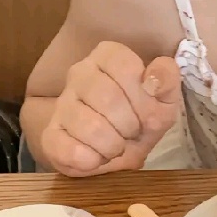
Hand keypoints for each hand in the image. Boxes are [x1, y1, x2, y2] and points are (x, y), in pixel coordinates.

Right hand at [40, 42, 182, 175]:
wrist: (115, 150)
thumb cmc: (140, 117)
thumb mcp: (164, 99)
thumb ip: (166, 80)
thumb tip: (152, 78)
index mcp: (107, 55)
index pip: (125, 65)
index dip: (142, 95)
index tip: (146, 110)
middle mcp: (79, 72)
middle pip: (108, 98)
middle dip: (130, 125)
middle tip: (132, 132)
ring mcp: (61, 103)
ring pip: (90, 127)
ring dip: (113, 145)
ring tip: (116, 145)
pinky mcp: (50, 134)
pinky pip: (71, 150)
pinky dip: (93, 160)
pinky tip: (97, 157)